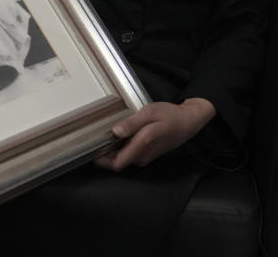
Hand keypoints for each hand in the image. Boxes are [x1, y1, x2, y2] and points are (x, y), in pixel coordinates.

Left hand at [94, 98, 215, 170]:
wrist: (188, 122)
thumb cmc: (170, 115)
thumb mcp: (149, 113)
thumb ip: (132, 124)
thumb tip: (115, 132)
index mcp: (142, 145)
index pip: (117, 164)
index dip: (102, 160)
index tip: (90, 150)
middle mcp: (143, 155)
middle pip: (117, 162)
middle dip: (104, 154)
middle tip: (93, 139)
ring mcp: (145, 156)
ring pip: (123, 158)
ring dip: (113, 150)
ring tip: (104, 135)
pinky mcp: (147, 154)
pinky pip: (130, 154)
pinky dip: (121, 148)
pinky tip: (119, 136)